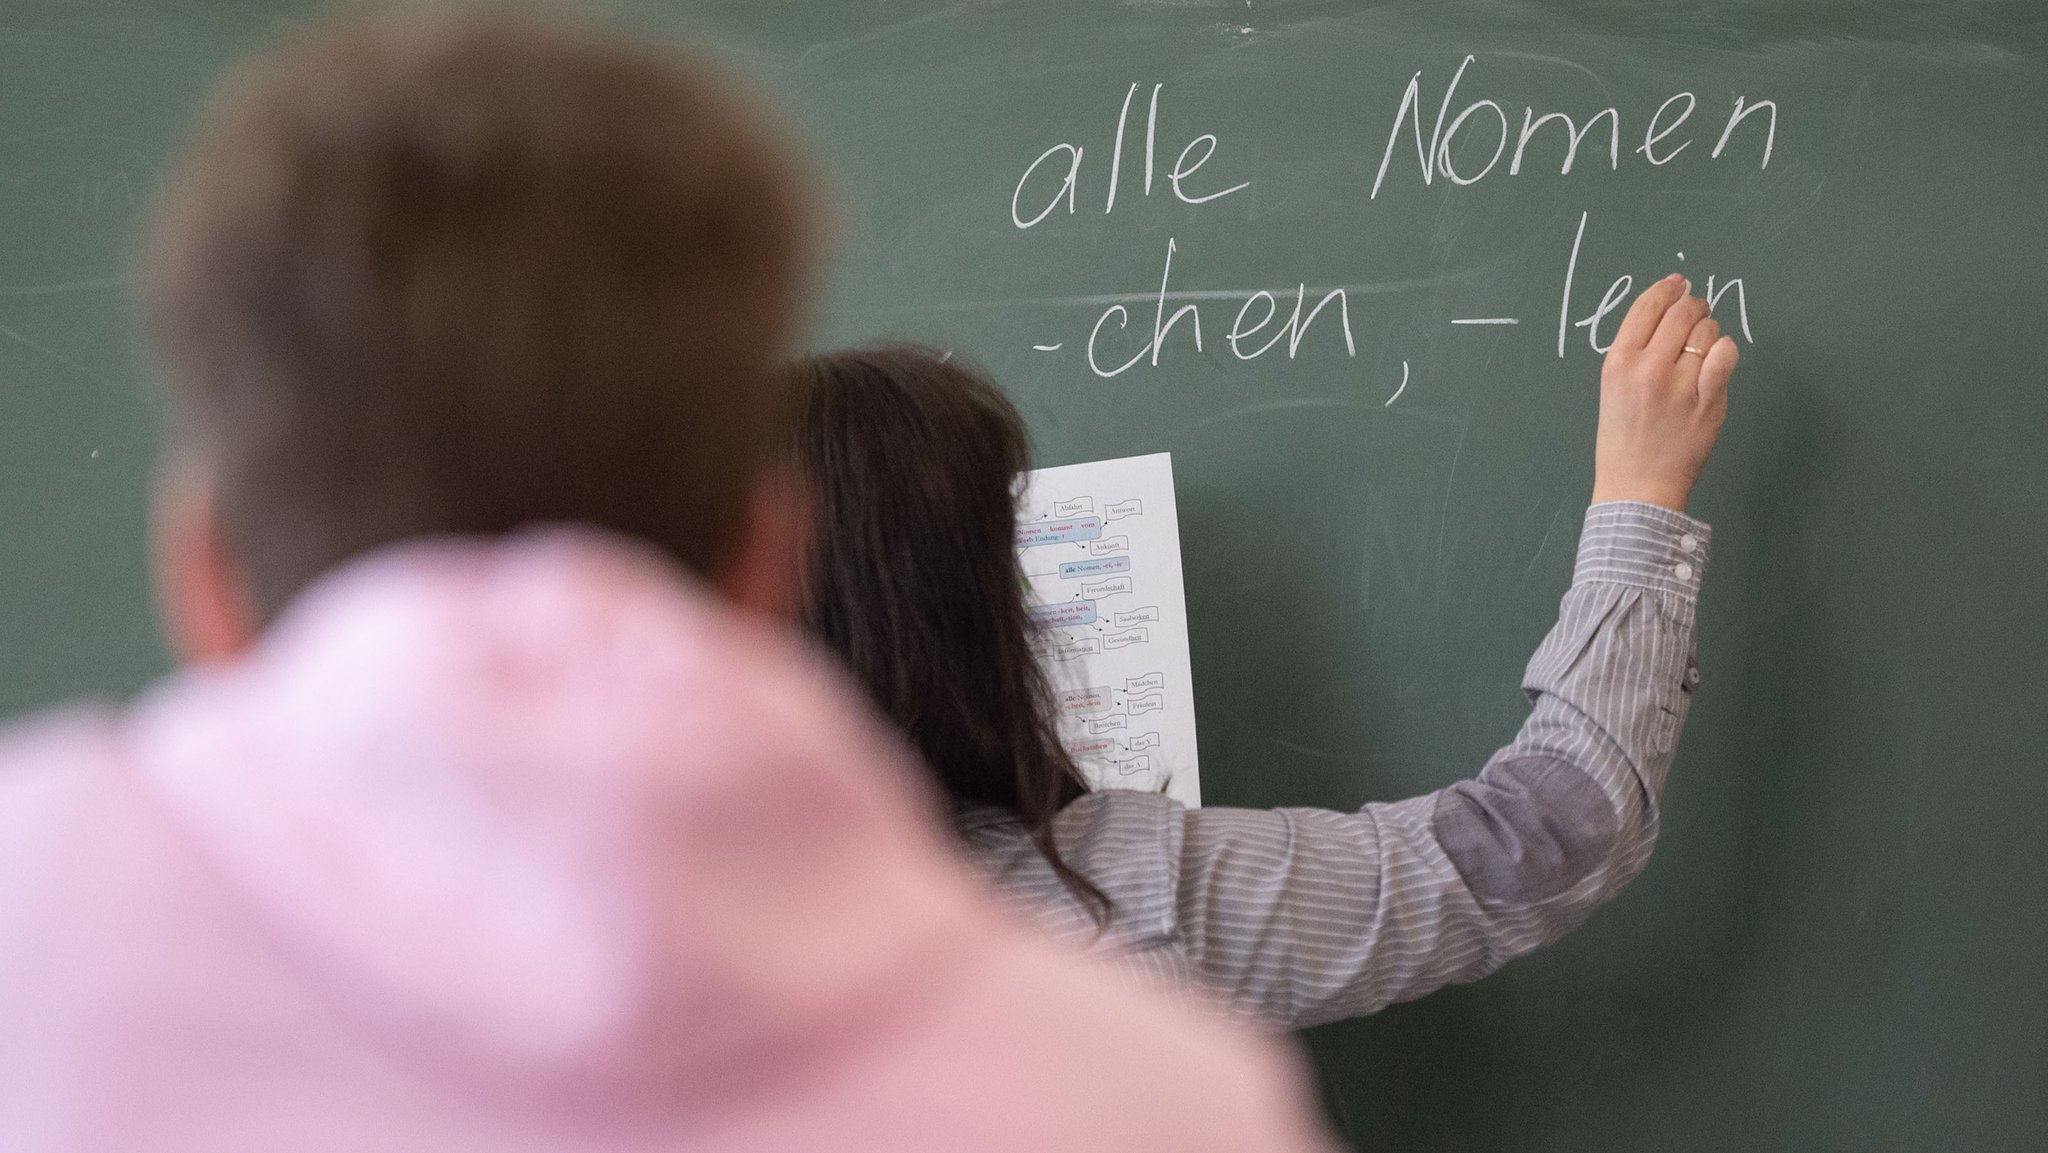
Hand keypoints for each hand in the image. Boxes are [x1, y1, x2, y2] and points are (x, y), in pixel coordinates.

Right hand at [1590, 273, 1737, 511]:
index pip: (1647, 307)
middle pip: (1681, 313)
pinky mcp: (1708, 401)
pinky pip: (1726, 355)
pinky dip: (1725, 350)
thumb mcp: (1613, 387)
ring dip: (1709, 332)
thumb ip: (1637, 350)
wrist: (1637, 485)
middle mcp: (1648, 369)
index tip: (1678, 285)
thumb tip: (1669, 307)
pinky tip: (1718, 359)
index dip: (1667, 289)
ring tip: (1701, 349)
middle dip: (1693, 306)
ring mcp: (1680, 385)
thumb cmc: (1623, 439)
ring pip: (1706, 331)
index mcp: (1618, 362)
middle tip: (1697, 313)